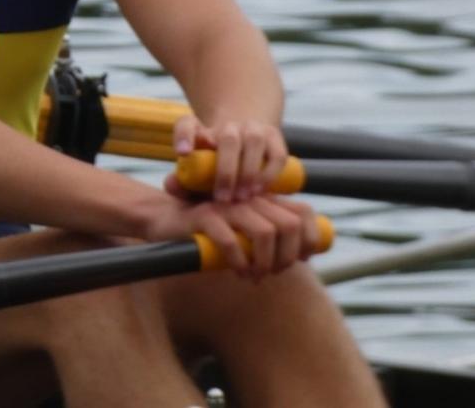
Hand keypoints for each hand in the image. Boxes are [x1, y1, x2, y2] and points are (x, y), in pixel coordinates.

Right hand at [153, 193, 319, 278]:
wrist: (165, 219)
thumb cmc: (208, 231)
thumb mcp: (242, 231)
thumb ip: (266, 236)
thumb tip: (297, 258)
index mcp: (262, 199)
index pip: (303, 212)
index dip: (310, 239)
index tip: (302, 260)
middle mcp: (248, 198)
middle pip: (289, 226)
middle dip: (287, 257)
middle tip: (273, 273)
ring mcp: (227, 206)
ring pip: (265, 232)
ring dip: (265, 262)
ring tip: (255, 276)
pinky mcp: (204, 216)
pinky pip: (230, 240)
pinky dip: (239, 261)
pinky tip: (238, 272)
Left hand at [171, 114, 288, 203]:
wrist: (245, 141)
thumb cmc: (215, 166)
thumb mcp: (197, 171)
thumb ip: (181, 181)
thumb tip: (170, 184)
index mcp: (202, 130)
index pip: (187, 124)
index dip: (184, 136)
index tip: (182, 153)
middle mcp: (228, 125)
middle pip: (227, 138)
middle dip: (226, 170)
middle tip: (223, 198)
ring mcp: (253, 128)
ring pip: (254, 140)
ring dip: (250, 170)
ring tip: (244, 196)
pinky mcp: (275, 136)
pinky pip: (277, 152)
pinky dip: (270, 172)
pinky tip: (261, 190)